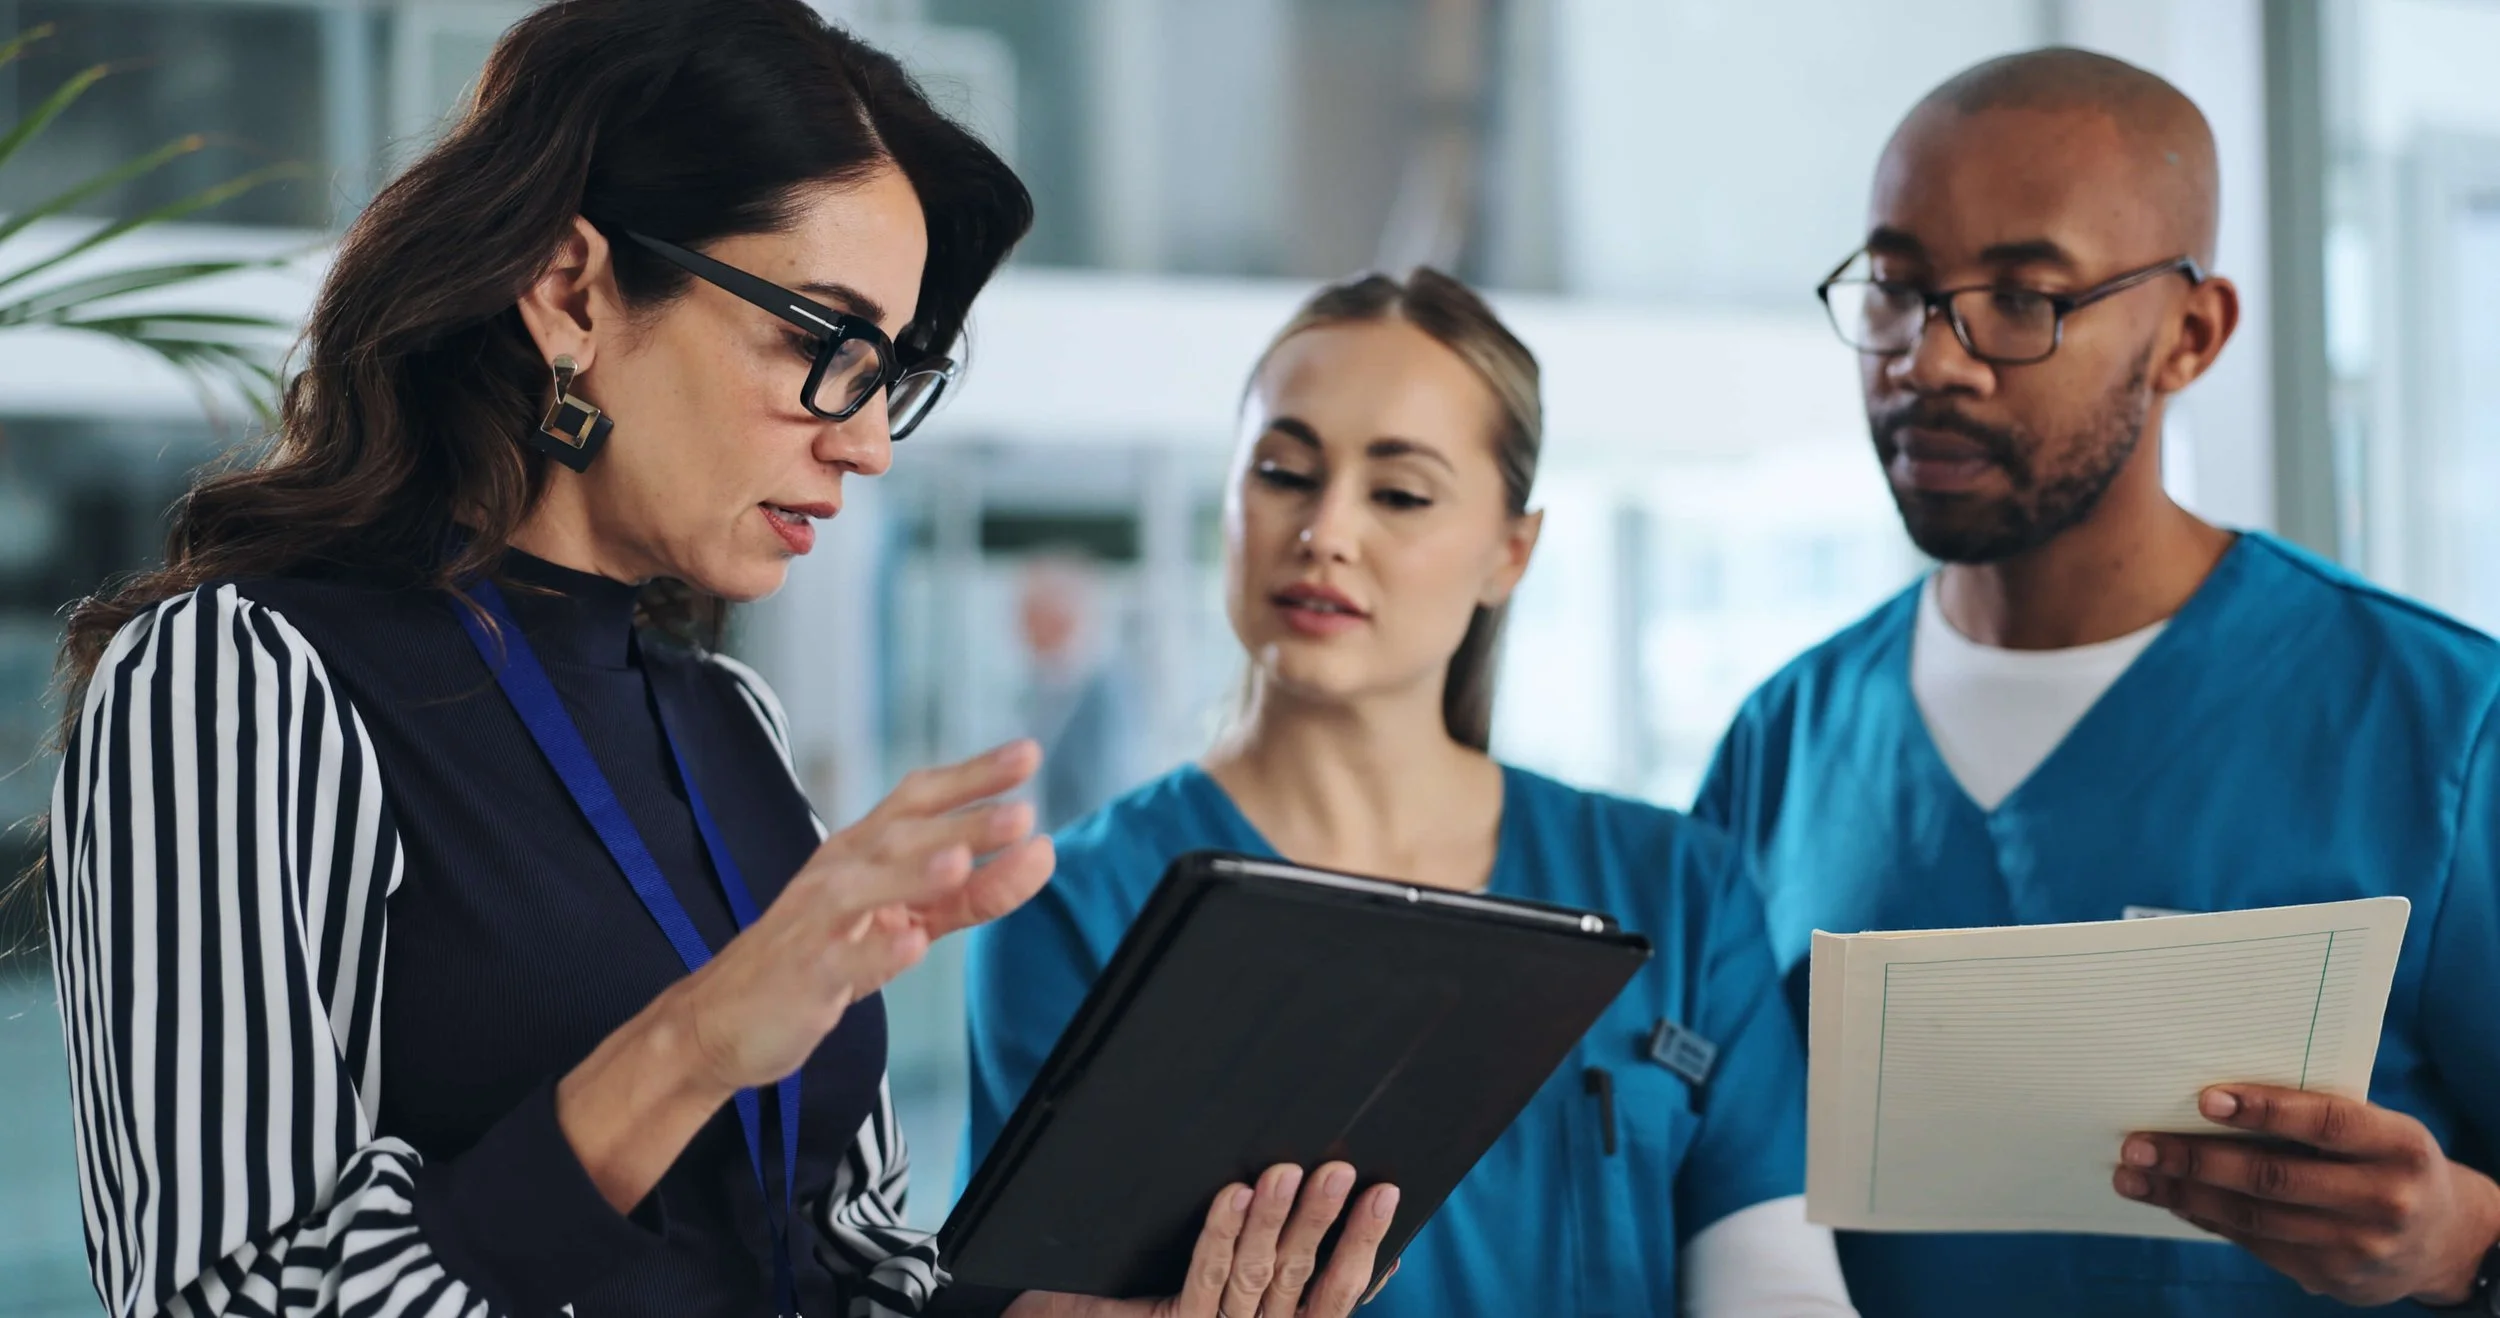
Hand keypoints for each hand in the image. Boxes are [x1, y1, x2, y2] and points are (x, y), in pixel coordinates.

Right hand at [668, 739, 1054, 1091]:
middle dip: (961, 824)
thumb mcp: (905, 920)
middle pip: (901, 837)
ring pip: (866, 888)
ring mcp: (818, 923)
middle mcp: (839, 873)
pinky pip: (841, 959)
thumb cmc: (822, 956)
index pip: (918, 799)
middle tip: (1021, 814)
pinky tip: (910, 946)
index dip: (971, 776)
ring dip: (915, 873)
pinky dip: (876, 951)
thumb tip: (1041, 854)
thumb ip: (972, 892)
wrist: (725, 1018)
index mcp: (862, 852)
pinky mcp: (805, 974)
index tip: (1026, 754)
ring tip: (961, 862)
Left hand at [1005, 1162, 1402, 1317]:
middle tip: (1346, 1168)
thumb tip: (1348, 1237)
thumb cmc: (1137, 1310)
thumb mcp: (1218, 1300)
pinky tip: (1233, 1194)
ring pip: (1258, 1277)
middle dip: (1325, 1222)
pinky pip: (1203, 1276)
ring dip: (1277, 1219)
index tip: (1390, 1195)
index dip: (1364, 1247)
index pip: (1334, 1296)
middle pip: (1300, 1280)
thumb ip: (1279, 1280)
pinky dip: (1220, 1233)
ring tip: (1291, 1169)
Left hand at [2115, 1084, 2499, 1305]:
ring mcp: (2358, 1245)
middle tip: (2137, 1143)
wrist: (2444, 1239)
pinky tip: (2173, 1198)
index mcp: (2399, 1145)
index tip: (2205, 1098)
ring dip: (2183, 1194)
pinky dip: (2207, 1218)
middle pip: (2273, 1177)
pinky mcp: (2332, 1277)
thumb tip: (2212, 1097)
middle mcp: (2384, 1198)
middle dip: (2195, 1159)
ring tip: (2134, 1174)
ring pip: (2253, 1217)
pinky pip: (2255, 1244)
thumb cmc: (2390, 1163)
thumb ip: (2317, 1116)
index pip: (2327, 1123)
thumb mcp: (2379, 1131)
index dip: (2265, 1110)